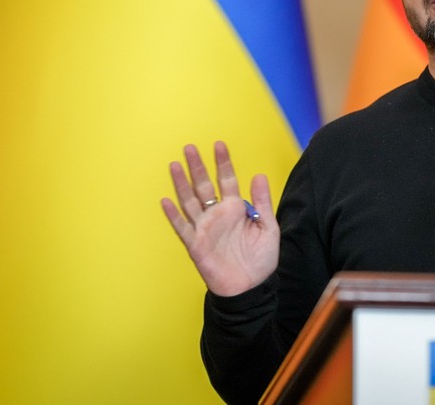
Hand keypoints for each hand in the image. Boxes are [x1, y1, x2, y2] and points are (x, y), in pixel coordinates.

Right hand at [161, 141, 278, 296]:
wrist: (251, 288)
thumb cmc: (260, 259)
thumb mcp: (268, 227)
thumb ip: (262, 202)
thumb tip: (258, 175)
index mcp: (235, 209)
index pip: (227, 180)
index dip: (222, 163)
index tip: (219, 145)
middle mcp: (217, 215)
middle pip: (204, 186)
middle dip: (197, 167)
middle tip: (189, 147)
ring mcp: (204, 228)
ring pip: (189, 201)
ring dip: (181, 184)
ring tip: (174, 165)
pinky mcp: (195, 245)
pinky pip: (182, 227)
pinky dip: (173, 215)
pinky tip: (166, 201)